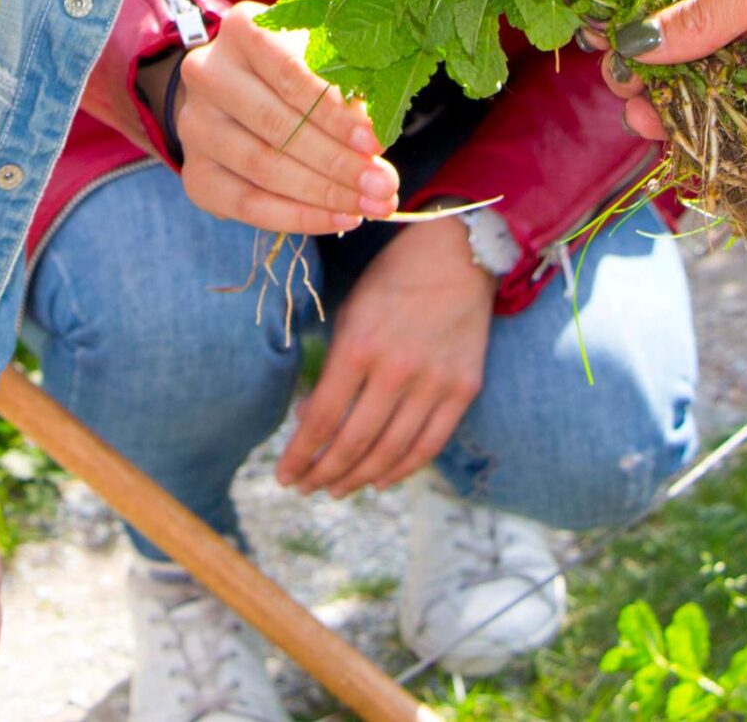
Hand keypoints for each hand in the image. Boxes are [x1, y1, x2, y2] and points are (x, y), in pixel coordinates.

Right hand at [171, 4, 396, 233]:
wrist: (240, 95)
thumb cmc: (299, 72)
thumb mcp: (324, 61)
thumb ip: (348, 89)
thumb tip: (376, 136)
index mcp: (242, 30)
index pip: (289, 73)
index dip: (334, 112)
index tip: (376, 142)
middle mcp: (207, 74)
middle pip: (275, 125)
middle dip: (337, 162)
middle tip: (384, 186)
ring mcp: (194, 126)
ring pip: (262, 168)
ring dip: (324, 194)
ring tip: (372, 206)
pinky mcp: (195, 173)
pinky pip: (246, 205)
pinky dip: (297, 217)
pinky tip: (339, 218)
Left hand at [275, 221, 493, 496]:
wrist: (456, 257)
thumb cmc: (391, 282)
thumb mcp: (349, 315)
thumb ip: (332, 368)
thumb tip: (309, 420)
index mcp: (358, 346)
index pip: (321, 419)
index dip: (299, 454)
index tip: (283, 474)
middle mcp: (396, 370)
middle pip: (353, 443)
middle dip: (322, 472)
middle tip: (304, 488)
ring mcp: (434, 383)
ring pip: (390, 452)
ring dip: (357, 478)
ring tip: (336, 489)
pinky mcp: (463, 390)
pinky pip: (430, 445)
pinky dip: (402, 469)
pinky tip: (379, 480)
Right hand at [600, 0, 746, 136]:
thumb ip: (702, 20)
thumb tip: (632, 47)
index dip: (630, 26)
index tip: (599, 53)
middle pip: (686, 57)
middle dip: (656, 84)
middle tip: (632, 108)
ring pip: (725, 101)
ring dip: (694, 122)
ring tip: (663, 139)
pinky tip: (720, 174)